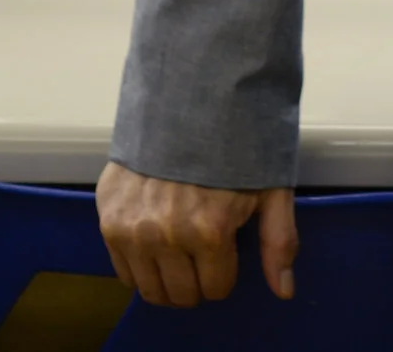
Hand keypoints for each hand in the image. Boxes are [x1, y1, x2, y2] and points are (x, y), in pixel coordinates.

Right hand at [96, 160, 296, 307]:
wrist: (190, 98)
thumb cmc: (238, 141)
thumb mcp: (270, 187)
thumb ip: (278, 242)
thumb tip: (284, 291)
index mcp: (210, 231)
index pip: (217, 288)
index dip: (225, 274)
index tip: (226, 251)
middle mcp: (166, 236)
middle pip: (182, 294)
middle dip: (198, 281)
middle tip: (203, 255)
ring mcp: (132, 228)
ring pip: (149, 289)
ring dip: (167, 278)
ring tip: (179, 251)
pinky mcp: (108, 216)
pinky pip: (121, 269)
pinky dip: (139, 265)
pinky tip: (153, 241)